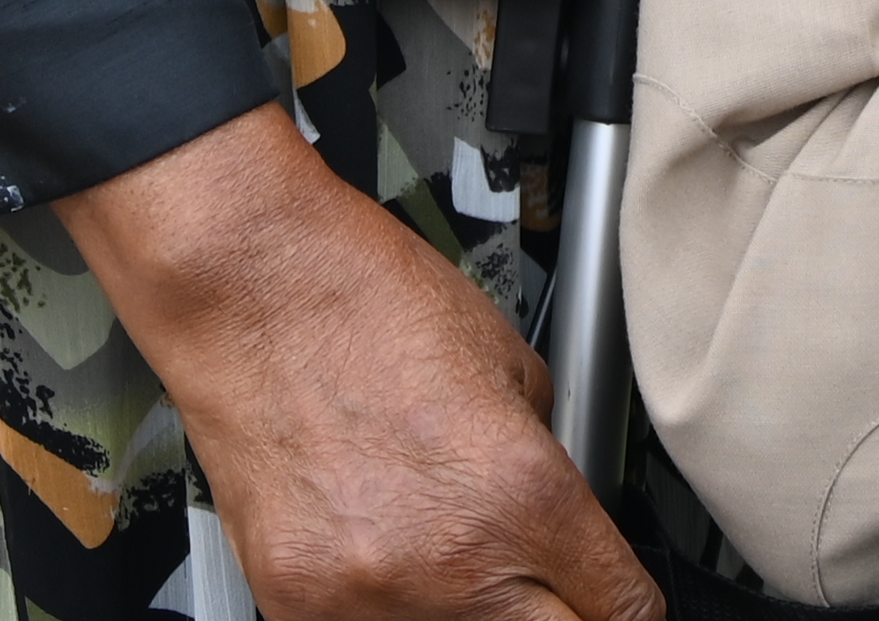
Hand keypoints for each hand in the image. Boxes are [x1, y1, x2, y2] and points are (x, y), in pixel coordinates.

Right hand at [61, 107, 654, 620]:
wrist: (253, 291)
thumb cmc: (373, 305)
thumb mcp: (517, 370)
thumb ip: (550, 467)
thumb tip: (565, 528)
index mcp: (529, 497)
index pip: (621, 610)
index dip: (626, 603)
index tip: (615, 596)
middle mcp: (454, 564)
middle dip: (558, 612)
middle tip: (538, 578)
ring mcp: (366, 598)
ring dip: (468, 609)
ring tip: (440, 541)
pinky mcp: (294, 607)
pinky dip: (386, 603)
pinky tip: (379, 544)